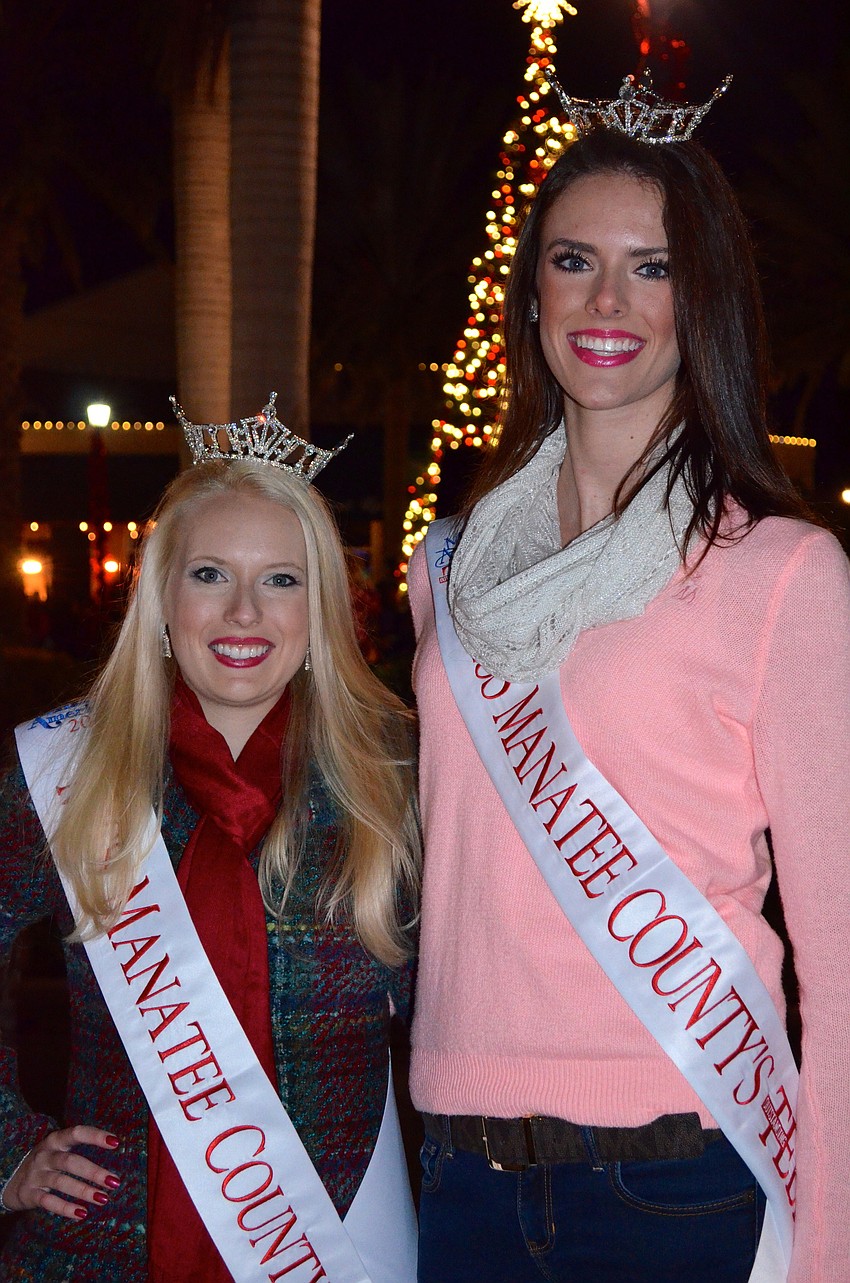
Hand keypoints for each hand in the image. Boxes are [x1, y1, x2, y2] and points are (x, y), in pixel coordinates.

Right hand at [2, 1125, 121, 1219]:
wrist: (10, 1178)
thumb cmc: (46, 1163)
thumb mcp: (57, 1150)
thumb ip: (78, 1151)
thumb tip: (112, 1158)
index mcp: (55, 1141)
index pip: (76, 1133)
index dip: (95, 1136)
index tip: (116, 1142)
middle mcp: (45, 1156)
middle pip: (71, 1162)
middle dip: (94, 1172)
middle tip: (114, 1181)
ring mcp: (36, 1175)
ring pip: (61, 1182)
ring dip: (84, 1191)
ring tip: (103, 1199)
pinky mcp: (29, 1194)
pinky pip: (48, 1202)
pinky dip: (65, 1208)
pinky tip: (82, 1213)